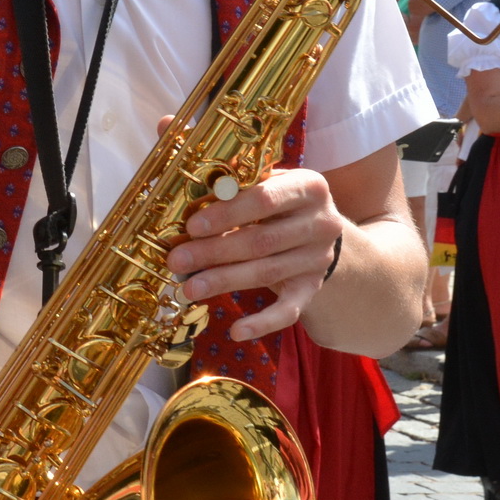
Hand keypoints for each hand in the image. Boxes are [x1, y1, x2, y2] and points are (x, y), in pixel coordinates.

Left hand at [164, 167, 343, 342]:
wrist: (318, 230)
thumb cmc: (278, 201)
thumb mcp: (265, 182)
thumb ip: (232, 180)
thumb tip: (178, 168)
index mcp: (309, 187)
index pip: (264, 199)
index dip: (226, 214)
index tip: (192, 227)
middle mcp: (322, 223)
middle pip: (261, 240)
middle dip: (214, 252)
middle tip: (177, 261)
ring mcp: (319, 258)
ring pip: (266, 273)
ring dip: (224, 281)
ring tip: (189, 289)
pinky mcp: (313, 288)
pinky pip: (288, 311)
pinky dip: (262, 323)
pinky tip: (236, 331)